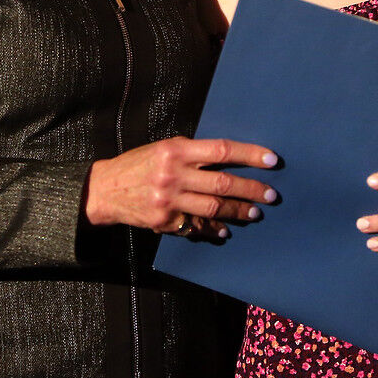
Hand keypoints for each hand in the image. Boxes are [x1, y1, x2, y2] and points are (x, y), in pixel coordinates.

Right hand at [84, 137, 277, 235]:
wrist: (105, 190)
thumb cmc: (140, 163)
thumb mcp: (164, 148)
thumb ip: (193, 152)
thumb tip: (230, 157)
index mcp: (176, 150)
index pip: (221, 150)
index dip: (250, 155)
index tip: (272, 160)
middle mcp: (173, 175)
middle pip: (222, 183)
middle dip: (251, 189)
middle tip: (271, 194)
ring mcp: (169, 201)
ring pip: (213, 208)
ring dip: (238, 211)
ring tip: (255, 212)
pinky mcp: (164, 222)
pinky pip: (196, 227)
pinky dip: (213, 229)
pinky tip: (225, 229)